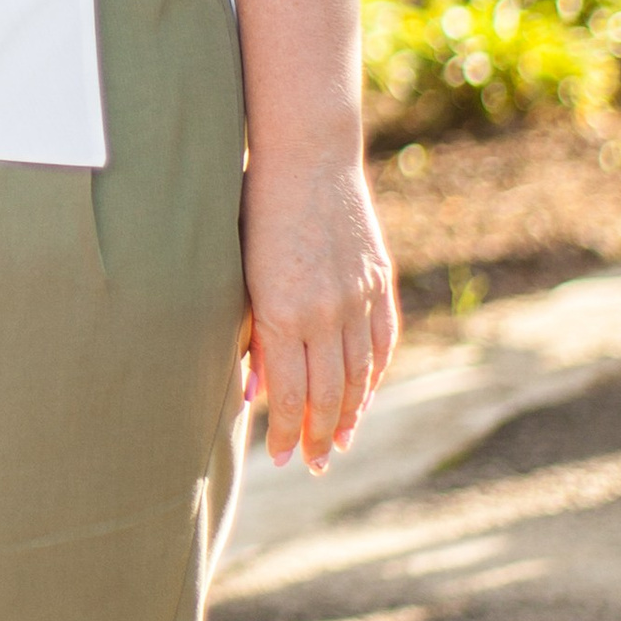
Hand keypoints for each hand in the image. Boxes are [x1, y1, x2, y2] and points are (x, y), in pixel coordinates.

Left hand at [243, 143, 396, 471]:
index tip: (282, 457)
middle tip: (313, 465)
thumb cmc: (252, 210)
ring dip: (349, 416)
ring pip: (359, 375)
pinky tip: (364, 397)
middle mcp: (324, 311)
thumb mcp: (239, 274)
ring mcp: (356, 296)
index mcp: (282, 312)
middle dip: (319, 436)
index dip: (288, 432)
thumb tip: (256, 392)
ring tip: (339, 444)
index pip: (290, 394)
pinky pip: (381, 342)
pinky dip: (374, 376)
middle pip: (328, 394)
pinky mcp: (376, 280)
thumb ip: (250, 335)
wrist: (306, 155)